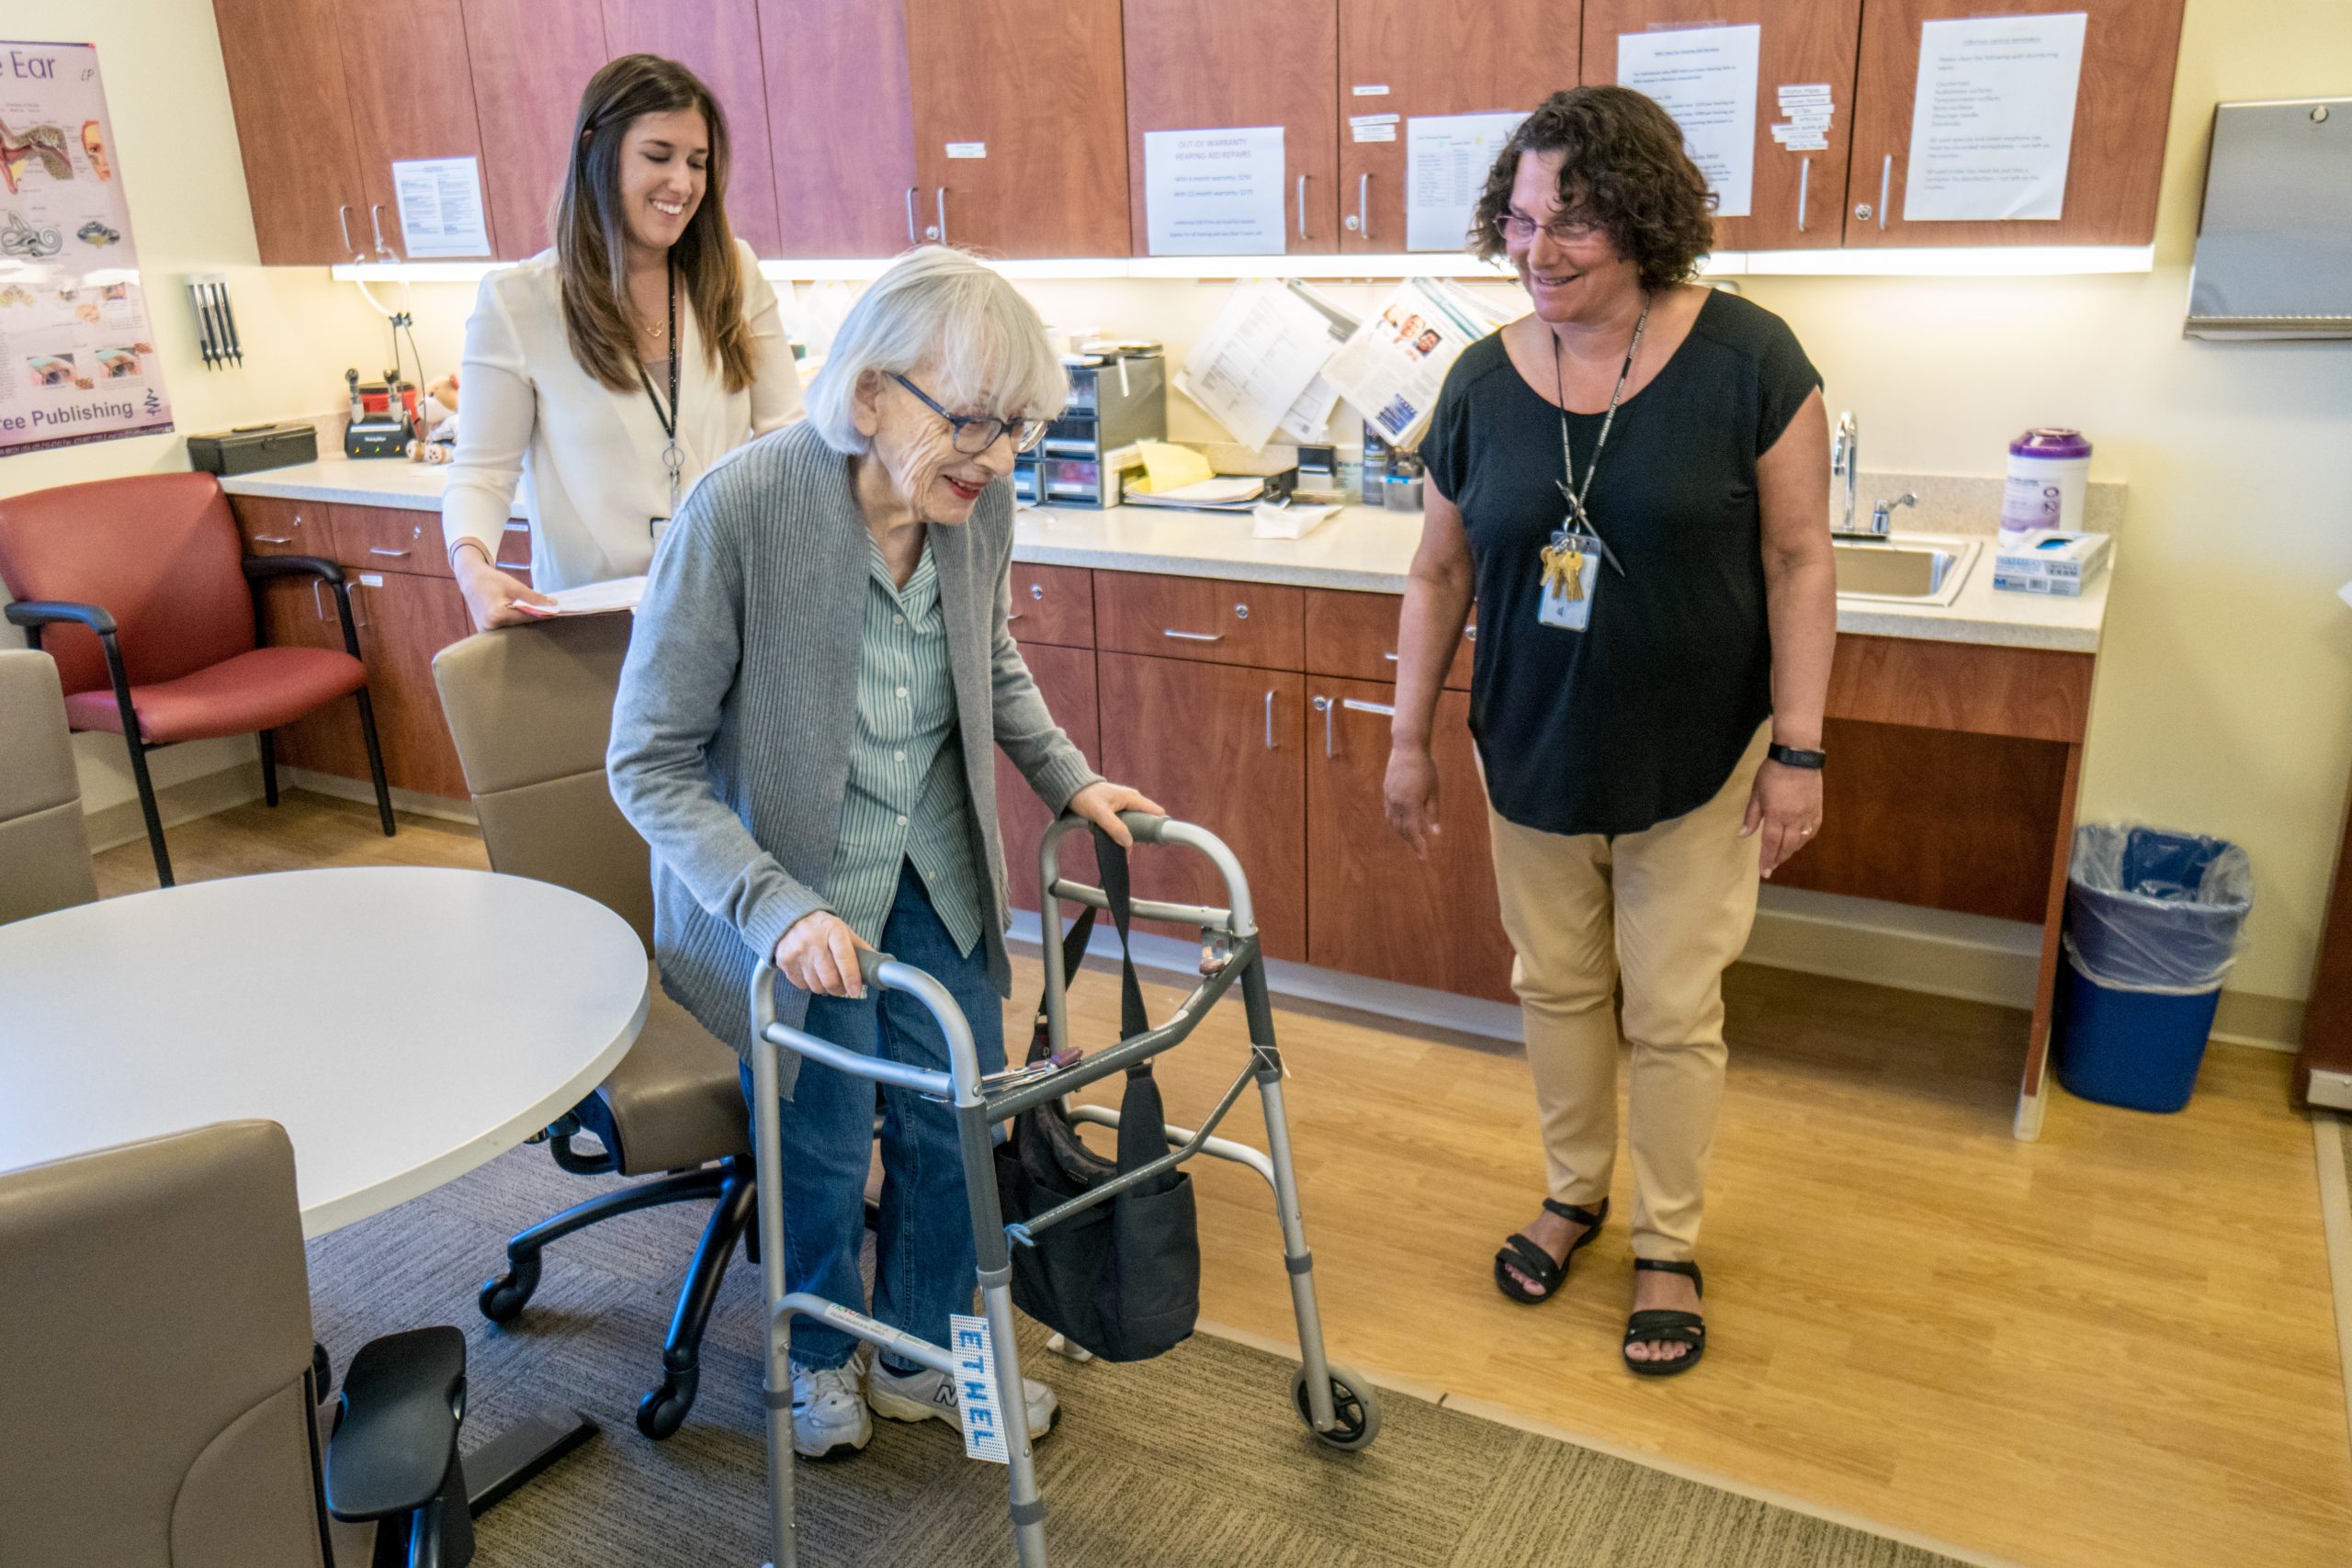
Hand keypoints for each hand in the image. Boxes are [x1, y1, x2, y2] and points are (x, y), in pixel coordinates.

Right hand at [453, 548, 555, 629]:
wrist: (470, 580)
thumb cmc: (491, 580)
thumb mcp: (514, 585)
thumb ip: (534, 597)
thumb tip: (554, 605)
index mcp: (497, 615)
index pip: (527, 618)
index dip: (543, 615)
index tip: (558, 613)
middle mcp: (490, 627)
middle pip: (521, 627)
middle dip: (535, 621)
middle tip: (552, 616)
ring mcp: (487, 632)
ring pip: (514, 630)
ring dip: (527, 624)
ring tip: (540, 618)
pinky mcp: (486, 633)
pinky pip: (507, 631)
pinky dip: (517, 625)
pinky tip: (526, 620)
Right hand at [773, 911, 871, 998]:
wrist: (790, 918)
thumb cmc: (823, 927)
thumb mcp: (843, 930)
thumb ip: (860, 948)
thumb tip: (877, 967)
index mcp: (833, 930)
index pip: (845, 959)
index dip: (851, 979)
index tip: (855, 991)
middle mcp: (814, 940)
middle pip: (829, 979)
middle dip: (838, 989)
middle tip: (841, 988)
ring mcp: (797, 951)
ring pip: (815, 985)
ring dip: (823, 988)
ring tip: (825, 978)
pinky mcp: (784, 960)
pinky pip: (801, 985)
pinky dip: (808, 984)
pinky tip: (810, 972)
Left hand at [1066, 780, 1165, 846]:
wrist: (1072, 789)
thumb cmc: (1086, 796)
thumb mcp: (1100, 813)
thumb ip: (1114, 827)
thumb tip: (1129, 842)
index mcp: (1133, 798)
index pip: (1156, 812)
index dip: (1159, 826)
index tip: (1157, 841)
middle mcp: (1132, 801)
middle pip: (1148, 820)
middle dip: (1146, 835)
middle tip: (1140, 848)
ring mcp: (1126, 805)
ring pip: (1138, 823)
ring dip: (1134, 836)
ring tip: (1127, 851)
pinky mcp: (1119, 811)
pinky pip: (1129, 824)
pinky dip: (1126, 833)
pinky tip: (1121, 844)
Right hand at [1383, 744, 1439, 857]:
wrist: (1407, 748)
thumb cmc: (1425, 768)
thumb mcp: (1433, 791)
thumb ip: (1432, 813)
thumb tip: (1435, 833)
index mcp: (1410, 804)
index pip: (1412, 832)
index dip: (1418, 846)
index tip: (1424, 857)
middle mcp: (1396, 803)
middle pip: (1401, 830)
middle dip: (1410, 841)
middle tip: (1420, 851)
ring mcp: (1389, 797)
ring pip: (1392, 822)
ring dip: (1401, 833)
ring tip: (1411, 840)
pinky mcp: (1386, 792)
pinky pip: (1389, 813)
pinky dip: (1395, 822)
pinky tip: (1401, 824)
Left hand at [1741, 759, 1823, 878]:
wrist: (1798, 756)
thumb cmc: (1772, 772)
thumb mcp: (1756, 793)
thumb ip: (1751, 816)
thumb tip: (1743, 835)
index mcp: (1776, 814)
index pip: (1770, 843)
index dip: (1766, 859)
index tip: (1764, 872)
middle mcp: (1794, 818)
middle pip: (1787, 846)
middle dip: (1778, 859)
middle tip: (1771, 868)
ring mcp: (1808, 815)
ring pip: (1801, 841)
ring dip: (1790, 851)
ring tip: (1782, 856)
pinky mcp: (1817, 809)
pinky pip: (1812, 831)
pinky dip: (1805, 839)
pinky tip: (1799, 842)